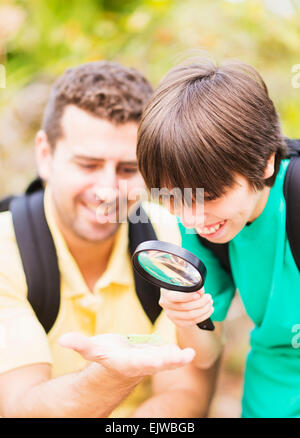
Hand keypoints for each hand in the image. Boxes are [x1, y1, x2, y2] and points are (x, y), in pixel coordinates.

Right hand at [59, 332, 194, 378]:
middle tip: (178, 357)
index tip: (155, 358)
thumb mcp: (92, 350)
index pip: (135, 362)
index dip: (145, 360)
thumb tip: (63, 339)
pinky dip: (180, 356)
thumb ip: (79, 344)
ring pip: (167, 362)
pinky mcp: (160, 357)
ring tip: (189, 355)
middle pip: (155, 363)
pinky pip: (172, 357)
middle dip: (166, 360)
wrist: (118, 366)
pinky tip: (190, 352)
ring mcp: (153, 362)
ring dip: (178, 360)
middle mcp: (141, 365)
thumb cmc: (105, 356)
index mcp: (125, 362)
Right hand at [159, 288, 213, 327]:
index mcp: (166, 294)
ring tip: (210, 303)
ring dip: (204, 310)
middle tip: (209, 297)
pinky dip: (203, 317)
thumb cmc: (181, 286)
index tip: (199, 294)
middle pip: (185, 307)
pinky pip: (192, 322)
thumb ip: (191, 285)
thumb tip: (201, 291)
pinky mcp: (178, 322)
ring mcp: (171, 315)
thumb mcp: (184, 282)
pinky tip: (208, 311)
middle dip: (201, 302)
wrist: (176, 296)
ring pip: (190, 316)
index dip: (188, 297)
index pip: (175, 297)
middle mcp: (166, 305)